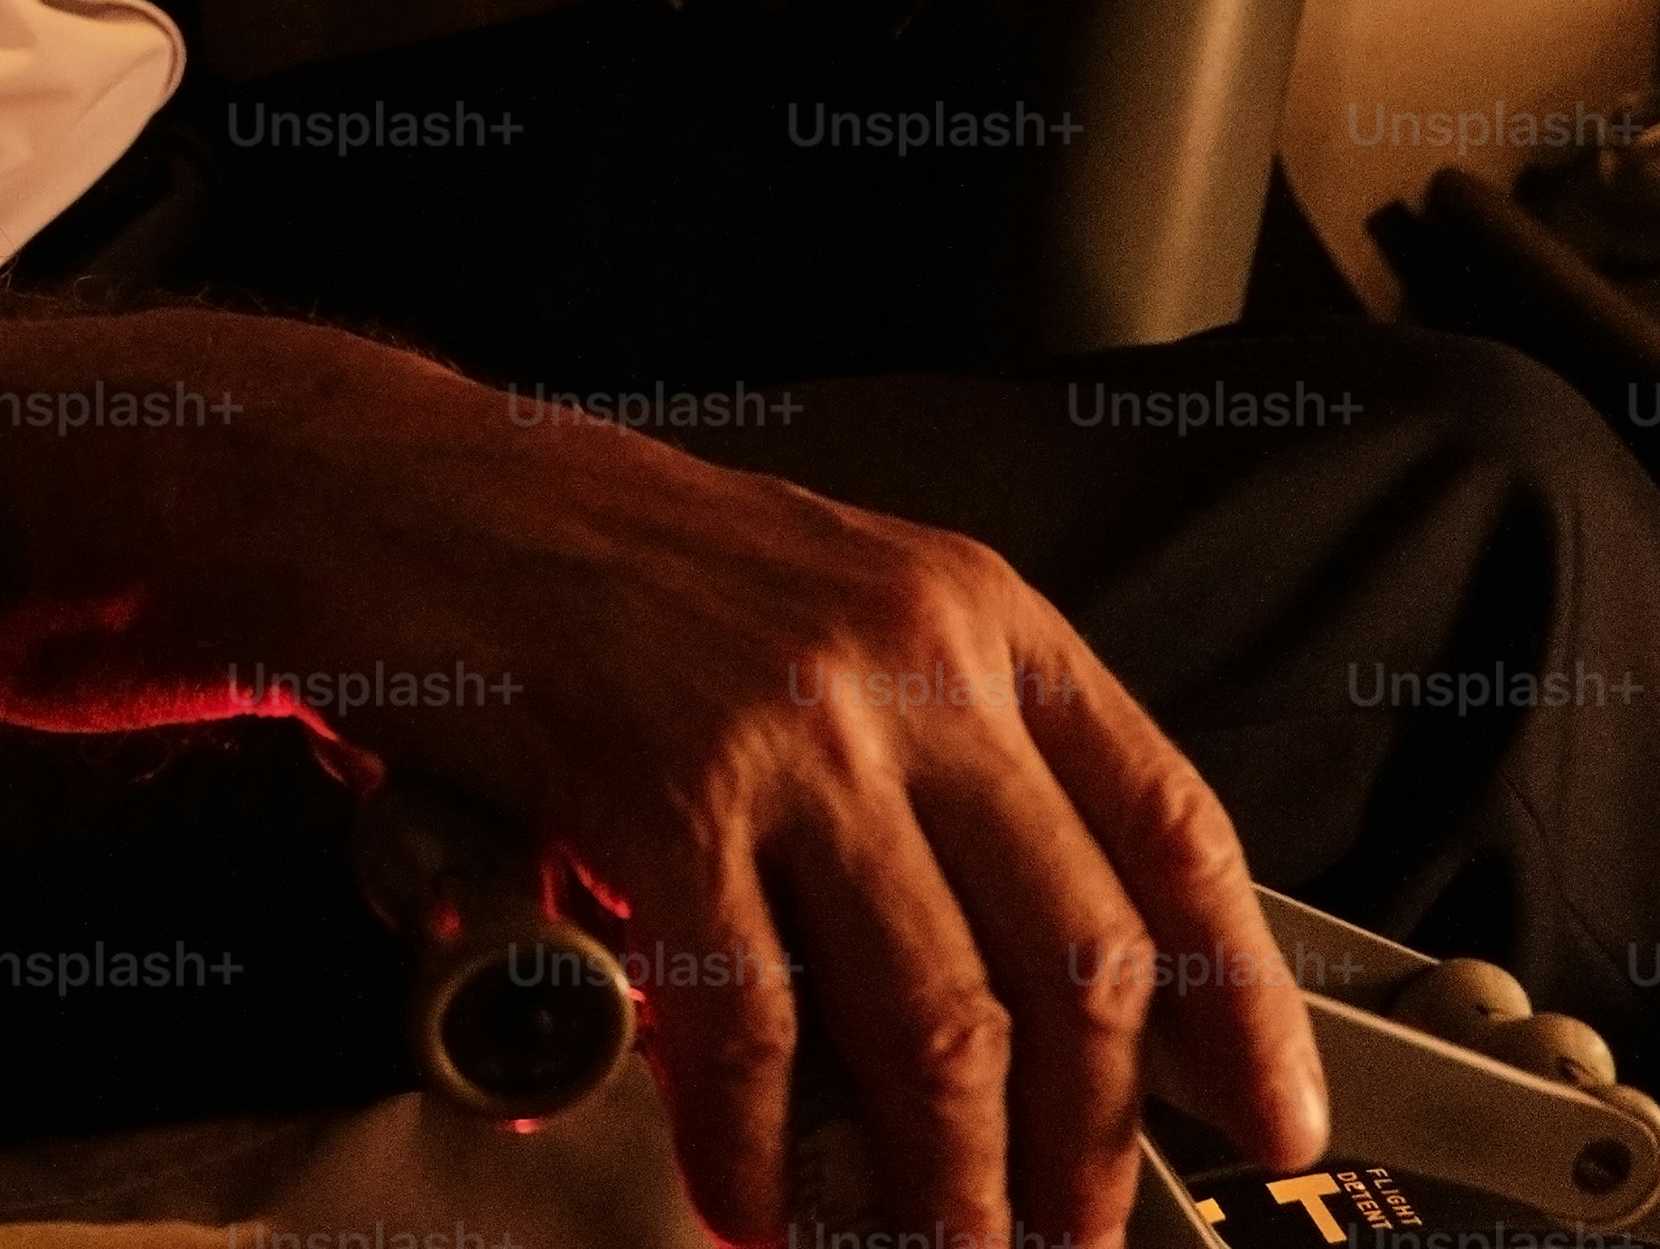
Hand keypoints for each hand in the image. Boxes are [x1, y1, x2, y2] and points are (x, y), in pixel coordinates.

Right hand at [273, 405, 1318, 1248]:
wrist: (388, 486)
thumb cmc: (579, 557)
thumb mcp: (809, 606)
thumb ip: (917, 752)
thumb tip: (1004, 968)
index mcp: (973, 613)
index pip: (1171, 830)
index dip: (1244, 1003)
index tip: (1272, 1125)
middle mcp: (913, 661)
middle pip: (1075, 956)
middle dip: (1085, 1143)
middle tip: (1059, 1237)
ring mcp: (795, 725)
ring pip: (939, 1016)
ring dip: (942, 1181)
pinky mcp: (667, 789)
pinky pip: (755, 1023)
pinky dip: (760, 1145)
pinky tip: (748, 1197)